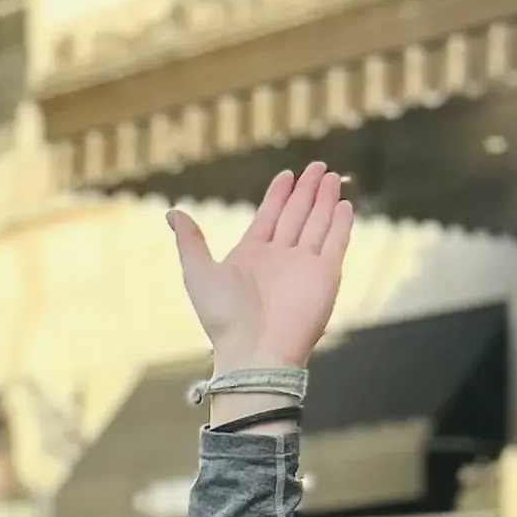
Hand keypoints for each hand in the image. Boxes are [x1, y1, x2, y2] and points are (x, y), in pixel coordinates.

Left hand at [169, 159, 352, 387]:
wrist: (255, 351)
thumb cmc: (224, 317)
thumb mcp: (198, 272)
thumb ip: (190, 241)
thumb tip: (172, 213)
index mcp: (251, 256)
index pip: (269, 216)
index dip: (279, 195)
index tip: (287, 174)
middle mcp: (279, 258)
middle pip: (297, 215)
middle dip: (307, 190)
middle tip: (318, 166)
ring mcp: (304, 266)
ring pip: (317, 224)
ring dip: (325, 200)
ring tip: (330, 177)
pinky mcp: (326, 276)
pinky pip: (335, 243)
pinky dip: (340, 224)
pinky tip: (343, 206)